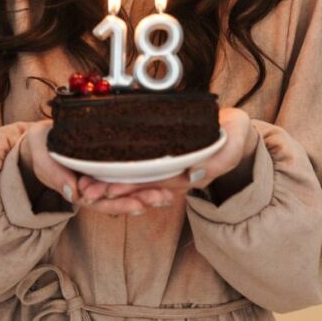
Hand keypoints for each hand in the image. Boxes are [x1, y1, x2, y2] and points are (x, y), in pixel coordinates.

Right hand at [19, 121, 175, 214]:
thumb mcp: (42, 158)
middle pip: (118, 198)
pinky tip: (162, 182)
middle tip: (163, 198)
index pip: (101, 201)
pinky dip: (143, 180)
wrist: (42, 138)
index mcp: (77, 189)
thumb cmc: (41, 147)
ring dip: (147, 193)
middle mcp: (93, 187)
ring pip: (125, 190)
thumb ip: (54, 174)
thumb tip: (72, 193)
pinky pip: (125, 176)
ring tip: (168, 195)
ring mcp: (100, 178)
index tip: (138, 206)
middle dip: (141, 200)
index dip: (120, 204)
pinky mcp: (106, 167)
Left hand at [78, 108, 257, 207]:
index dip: (133, 185)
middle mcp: (179, 175)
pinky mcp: (167, 161)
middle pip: (143, 185)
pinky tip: (101, 173)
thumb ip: (219, 159)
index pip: (158, 182)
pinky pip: (143, 172)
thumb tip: (192, 174)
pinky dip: (122, 174)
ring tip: (85, 186)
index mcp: (193, 172)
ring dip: (113, 185)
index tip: (110, 186)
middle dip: (115, 189)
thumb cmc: (235, 132)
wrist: (236, 130)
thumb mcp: (235, 140)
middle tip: (87, 190)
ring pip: (139, 181)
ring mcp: (172, 170)